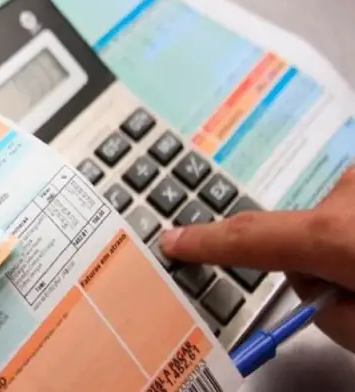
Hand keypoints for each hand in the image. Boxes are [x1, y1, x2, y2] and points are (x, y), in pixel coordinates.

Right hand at [160, 166, 354, 351]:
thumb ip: (324, 310)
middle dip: (314, 262)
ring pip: (332, 222)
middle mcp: (348, 195)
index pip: (250, 239)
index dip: (205, 243)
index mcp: (334, 235)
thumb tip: (315, 287)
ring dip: (347, 247)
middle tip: (354, 293)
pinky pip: (354, 208)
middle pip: (299, 235)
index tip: (170, 242)